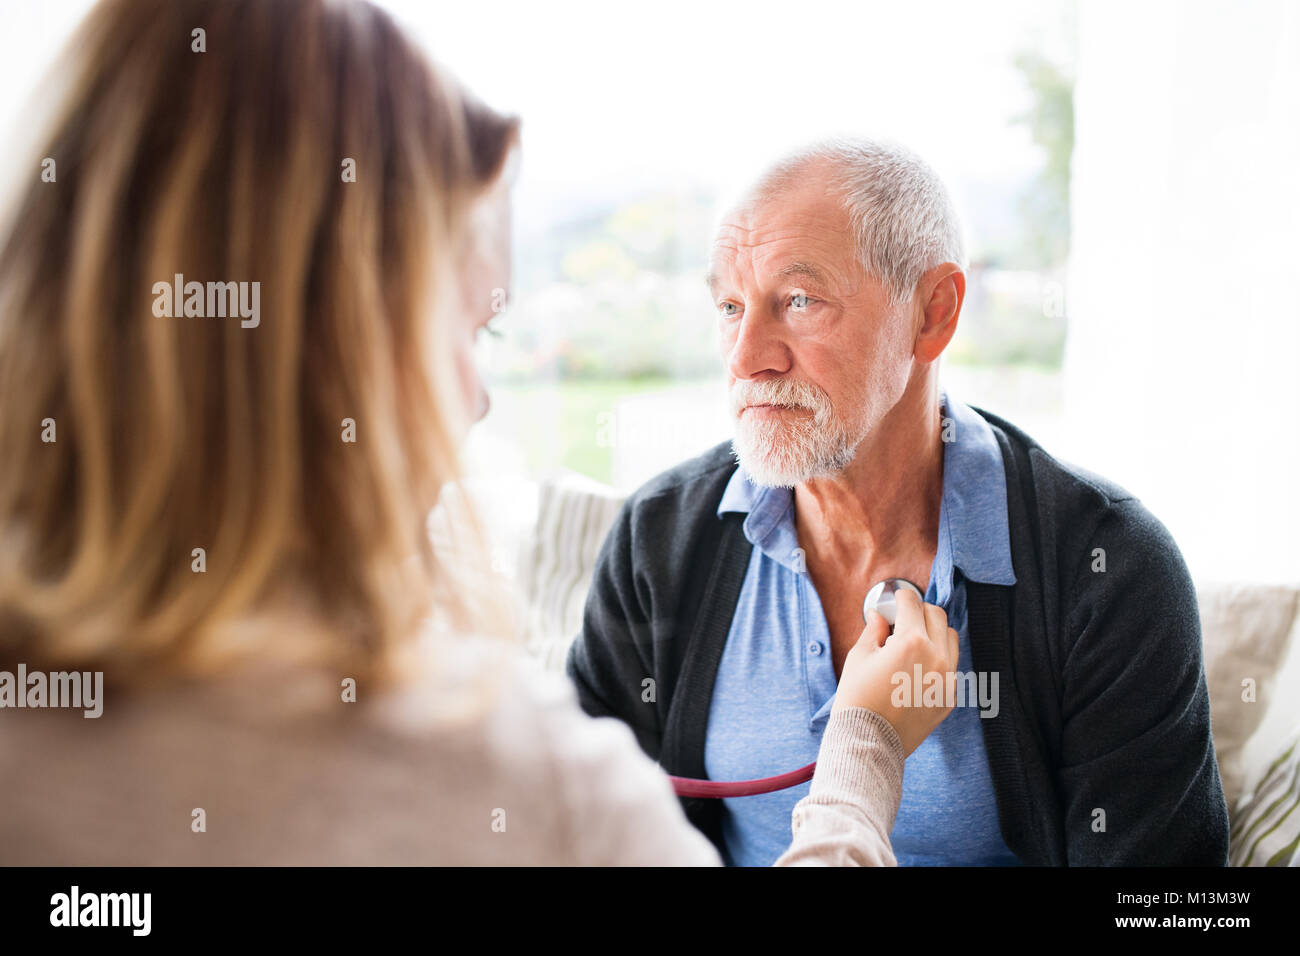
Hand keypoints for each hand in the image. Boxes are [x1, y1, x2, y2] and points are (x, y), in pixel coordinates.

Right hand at [831, 586, 959, 755]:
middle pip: (937, 616)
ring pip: (950, 638)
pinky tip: (917, 667)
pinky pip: (951, 666)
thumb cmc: (858, 698)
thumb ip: (874, 631)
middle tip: (904, 618)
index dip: (902, 597)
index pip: (913, 603)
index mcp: (912, 642)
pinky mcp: (949, 697)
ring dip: (934, 632)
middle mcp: (936, 657)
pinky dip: (938, 658)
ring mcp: (947, 679)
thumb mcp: (859, 657)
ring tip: (914, 642)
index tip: (897, 598)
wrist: (869, 742)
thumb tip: (880, 617)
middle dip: (919, 611)